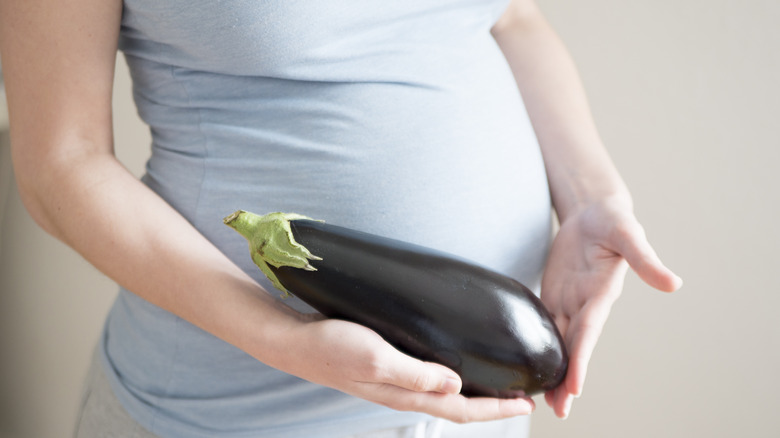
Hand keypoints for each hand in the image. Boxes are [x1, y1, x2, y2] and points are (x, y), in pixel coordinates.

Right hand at [282, 317, 535, 422]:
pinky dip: (450, 378)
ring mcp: (394, 383)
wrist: (294, 342)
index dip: (495, 409)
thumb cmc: (331, 347)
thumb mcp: (375, 357)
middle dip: (492, 405)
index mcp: (405, 395)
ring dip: (474, 394)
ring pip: (443, 395)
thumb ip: (415, 374)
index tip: (526, 403)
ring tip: (496, 384)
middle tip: (521, 396)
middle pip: (457, 407)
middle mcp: (403, 393)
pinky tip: (452, 365)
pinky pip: (428, 380)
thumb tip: (456, 386)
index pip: (461, 410)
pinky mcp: (386, 368)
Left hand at [540, 198, 681, 417]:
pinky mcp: (554, 294)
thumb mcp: (628, 234)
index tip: (576, 387)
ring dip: (554, 370)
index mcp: (602, 294)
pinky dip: (539, 346)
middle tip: (559, 410)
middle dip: (567, 378)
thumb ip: (645, 259)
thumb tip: (674, 283)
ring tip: (547, 401)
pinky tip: (532, 366)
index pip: (589, 332)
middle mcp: (586, 304)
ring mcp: (569, 301)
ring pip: (558, 341)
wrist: (593, 213)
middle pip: (574, 346)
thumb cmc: (613, 221)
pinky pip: (544, 323)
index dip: (582, 359)